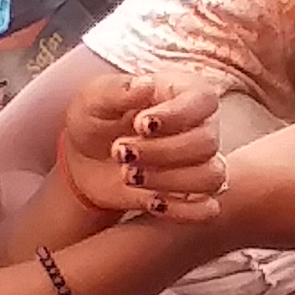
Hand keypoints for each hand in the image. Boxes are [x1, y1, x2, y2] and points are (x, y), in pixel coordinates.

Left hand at [55, 65, 225, 220]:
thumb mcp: (95, 99)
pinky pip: (207, 209)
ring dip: (169, 181)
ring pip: (211, 177)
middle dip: (161, 151)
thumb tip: (146, 84)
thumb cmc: (95, 118)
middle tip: (119, 152)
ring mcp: (198, 163)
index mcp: (181, 93)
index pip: (204, 100)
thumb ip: (119, 91)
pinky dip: (182, 210)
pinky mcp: (190, 196)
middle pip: (207, 142)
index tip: (140, 124)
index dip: (176, 115)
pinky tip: (151, 203)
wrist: (83, 158)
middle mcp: (199, 127)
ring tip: (128, 176)